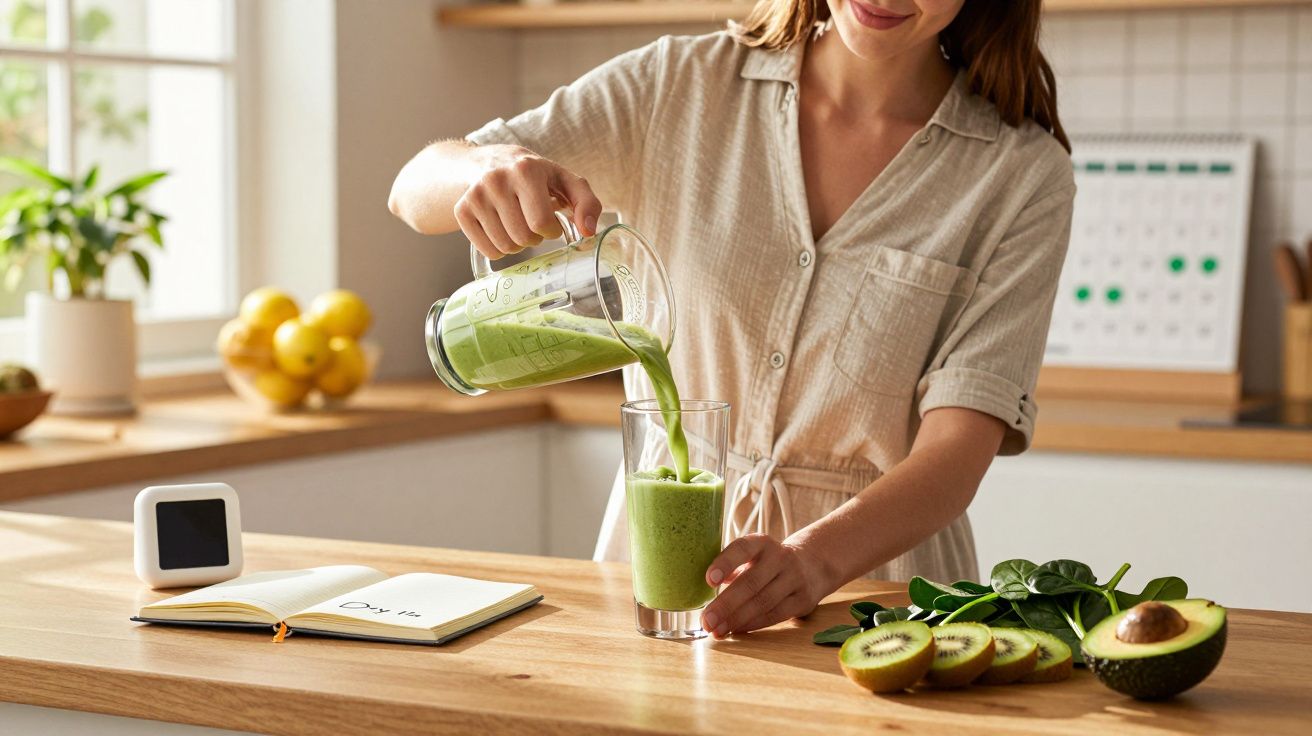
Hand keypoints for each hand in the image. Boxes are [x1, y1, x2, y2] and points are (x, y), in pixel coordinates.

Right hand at [454, 144, 601, 259]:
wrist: (489, 163)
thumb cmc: (535, 177)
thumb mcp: (565, 181)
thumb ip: (587, 203)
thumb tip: (588, 231)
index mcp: (526, 170)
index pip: (541, 222)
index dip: (551, 229)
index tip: (550, 219)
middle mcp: (496, 179)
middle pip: (523, 238)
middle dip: (534, 238)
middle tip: (532, 222)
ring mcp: (475, 195)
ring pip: (505, 247)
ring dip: (517, 244)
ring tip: (517, 224)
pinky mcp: (462, 210)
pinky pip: (487, 250)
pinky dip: (498, 249)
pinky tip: (501, 230)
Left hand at [700, 534, 829, 638]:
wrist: (813, 565)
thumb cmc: (768, 562)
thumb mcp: (753, 555)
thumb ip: (730, 568)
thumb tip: (697, 589)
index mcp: (762, 543)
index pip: (742, 548)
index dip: (725, 563)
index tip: (708, 580)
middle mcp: (780, 558)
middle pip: (751, 582)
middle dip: (726, 604)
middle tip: (706, 620)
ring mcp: (794, 579)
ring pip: (763, 602)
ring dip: (737, 619)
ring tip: (716, 630)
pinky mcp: (803, 600)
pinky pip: (774, 615)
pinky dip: (752, 625)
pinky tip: (735, 630)